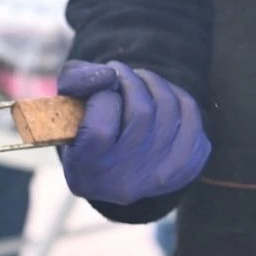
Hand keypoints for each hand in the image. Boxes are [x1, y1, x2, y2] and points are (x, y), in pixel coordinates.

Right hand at [56, 60, 210, 205]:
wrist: (109, 182)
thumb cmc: (81, 137)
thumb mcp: (63, 113)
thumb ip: (74, 83)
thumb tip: (109, 72)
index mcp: (90, 167)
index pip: (101, 126)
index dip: (103, 97)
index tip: (101, 92)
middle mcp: (126, 176)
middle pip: (142, 112)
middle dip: (131, 80)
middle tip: (121, 73)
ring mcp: (160, 173)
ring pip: (169, 107)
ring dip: (153, 83)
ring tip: (139, 80)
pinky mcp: (186, 165)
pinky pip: (191, 114)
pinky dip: (176, 96)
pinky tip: (160, 97)